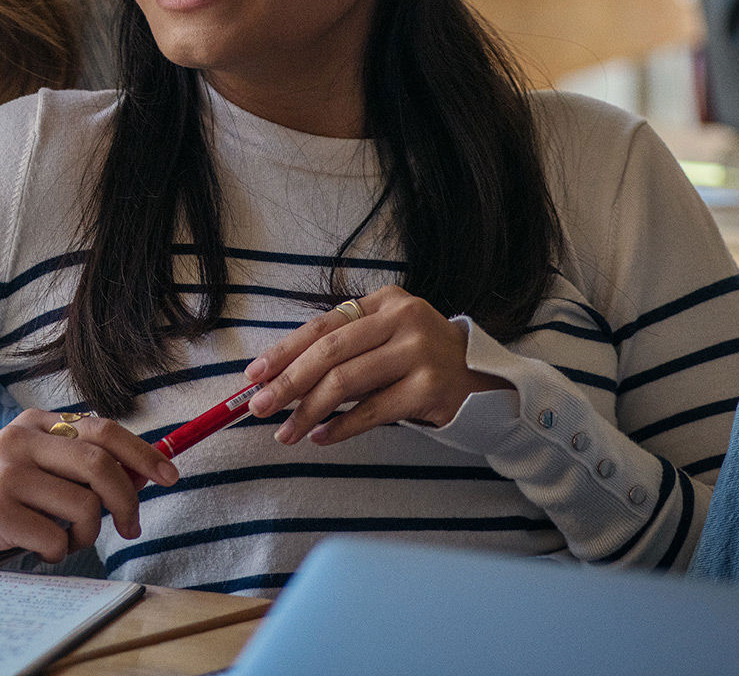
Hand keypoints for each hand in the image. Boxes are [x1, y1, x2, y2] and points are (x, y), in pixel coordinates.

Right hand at [0, 410, 177, 566]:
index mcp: (35, 424)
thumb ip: (81, 464)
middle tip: (130, 528)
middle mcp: (20, 441)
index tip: (169, 475)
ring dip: (85, 534)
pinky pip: (55, 539)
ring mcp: (7, 475)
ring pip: (83, 506)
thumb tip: (143, 474)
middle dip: (126, 501)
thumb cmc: (2, 496)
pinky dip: (57, 553)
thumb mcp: (37, 465)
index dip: (142, 453)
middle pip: (99, 465)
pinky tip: (38, 549)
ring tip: (64, 539)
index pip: (102, 429)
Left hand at [243, 284, 510, 444]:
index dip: (284, 350)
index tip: (253, 375)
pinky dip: (342, 427)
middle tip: (258, 407)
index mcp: (386, 301)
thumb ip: (344, 350)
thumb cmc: (421, 363)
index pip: (323, 325)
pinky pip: (373, 410)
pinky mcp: (431, 387)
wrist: (485, 382)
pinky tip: (320, 438)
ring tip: (284, 433)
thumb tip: (277, 378)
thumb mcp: (386, 341)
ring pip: (347, 382)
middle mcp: (403, 319)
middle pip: (330, 351)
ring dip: (308, 411)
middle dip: (288, 382)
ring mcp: (419, 352)